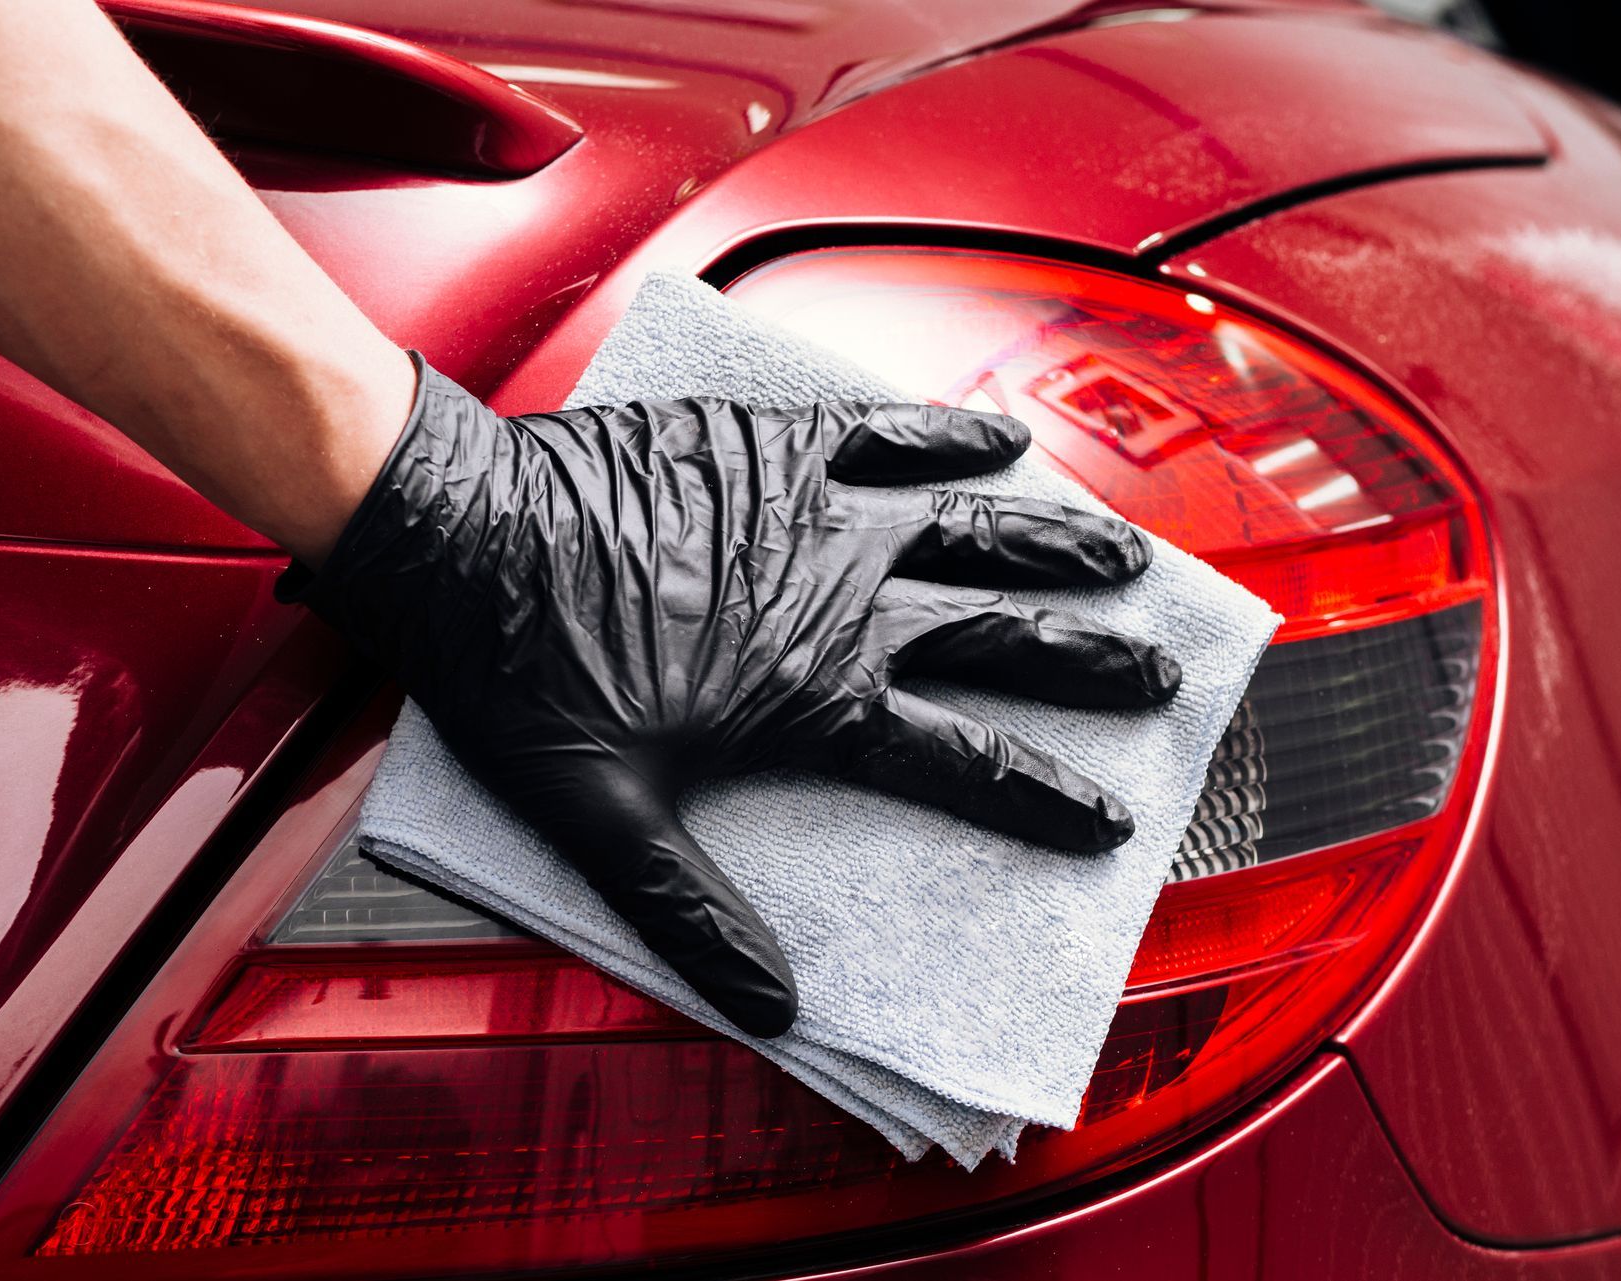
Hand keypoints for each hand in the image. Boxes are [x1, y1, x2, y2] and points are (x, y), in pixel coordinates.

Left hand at [283, 356, 1180, 1036]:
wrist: (460, 535)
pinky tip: (1002, 441)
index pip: (964, 759)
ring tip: (1130, 556)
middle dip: (1094, 662)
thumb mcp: (600, 819)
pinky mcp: (778, 445)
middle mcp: (844, 604)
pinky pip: (889, 432)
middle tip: (1160, 676)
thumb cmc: (522, 675)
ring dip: (1060, 543)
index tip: (1105, 819)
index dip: (1044, 794)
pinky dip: (951, 436)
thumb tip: (768, 1007)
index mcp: (814, 698)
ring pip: (972, 528)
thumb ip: (691, 911)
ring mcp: (819, 515)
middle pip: (1002, 634)